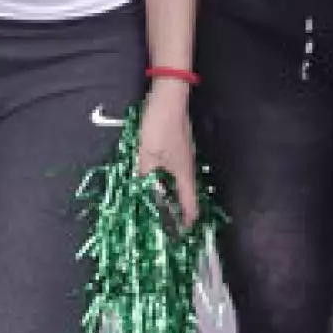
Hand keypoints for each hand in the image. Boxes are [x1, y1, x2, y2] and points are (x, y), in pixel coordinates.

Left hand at [135, 81, 198, 226]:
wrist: (169, 98)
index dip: (188, 220)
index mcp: (184, 173)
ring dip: (170, 192)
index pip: (190, 204)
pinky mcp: (176, 144)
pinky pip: (172, 169)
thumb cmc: (160, 129)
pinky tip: (153, 178)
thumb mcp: (147, 156)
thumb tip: (141, 195)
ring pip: (178, 180)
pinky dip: (165, 178)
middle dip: (178, 209)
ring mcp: (183, 153)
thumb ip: (145, 177)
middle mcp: (187, 165)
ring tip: (157, 202)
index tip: (183, 234)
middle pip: (186, 193)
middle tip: (165, 221)